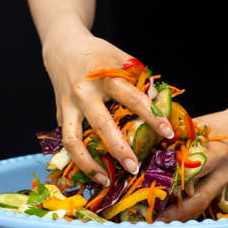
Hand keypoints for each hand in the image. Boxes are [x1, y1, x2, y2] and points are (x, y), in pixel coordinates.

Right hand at [42, 30, 173, 185]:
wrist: (62, 46)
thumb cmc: (98, 53)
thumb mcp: (120, 57)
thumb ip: (139, 78)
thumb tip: (157, 100)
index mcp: (104, 76)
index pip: (132, 98)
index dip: (152, 116)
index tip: (168, 132)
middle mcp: (83, 92)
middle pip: (101, 125)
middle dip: (119, 149)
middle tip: (134, 168)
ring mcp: (68, 106)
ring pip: (73, 141)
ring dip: (88, 165)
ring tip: (105, 180)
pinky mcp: (60, 115)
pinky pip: (67, 140)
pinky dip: (79, 158)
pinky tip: (93, 170)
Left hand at [157, 105, 227, 221]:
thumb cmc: (219, 125)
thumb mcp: (198, 125)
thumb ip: (176, 136)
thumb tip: (147, 144)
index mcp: (218, 154)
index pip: (195, 170)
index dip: (175, 181)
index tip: (155, 188)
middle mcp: (222, 174)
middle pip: (199, 198)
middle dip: (177, 212)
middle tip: (156, 219)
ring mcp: (223, 184)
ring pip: (201, 205)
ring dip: (181, 215)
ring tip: (160, 222)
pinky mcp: (221, 189)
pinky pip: (203, 203)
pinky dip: (187, 210)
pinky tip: (172, 215)